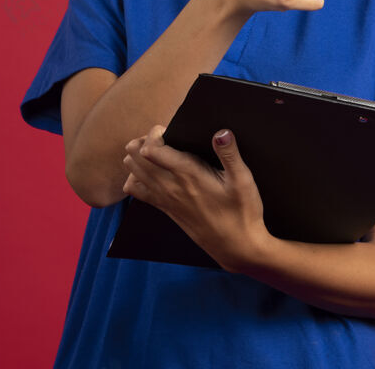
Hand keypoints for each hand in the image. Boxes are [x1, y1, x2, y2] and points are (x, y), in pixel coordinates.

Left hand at [123, 125, 268, 270]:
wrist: (235, 246)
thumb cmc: (242, 212)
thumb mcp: (243, 181)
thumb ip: (230, 154)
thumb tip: (222, 132)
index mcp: (187, 175)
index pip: (150, 148)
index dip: (155, 132)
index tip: (171, 129)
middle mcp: (169, 186)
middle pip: (134, 156)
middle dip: (143, 140)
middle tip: (164, 137)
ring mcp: (164, 199)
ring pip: (131, 171)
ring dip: (138, 157)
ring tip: (159, 151)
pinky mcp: (164, 208)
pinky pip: (135, 190)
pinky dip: (137, 177)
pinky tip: (154, 172)